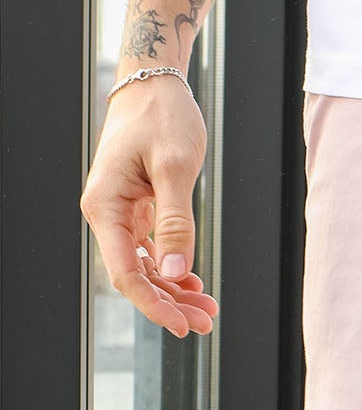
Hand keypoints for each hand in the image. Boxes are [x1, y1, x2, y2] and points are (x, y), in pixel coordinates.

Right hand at [80, 76, 217, 339]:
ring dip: (174, 291)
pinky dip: (173, 270)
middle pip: (136, 277)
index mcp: (105, 206)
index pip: (126, 273)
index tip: (184, 325)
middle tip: (208, 323)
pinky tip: (195, 284)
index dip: (154, 305)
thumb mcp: (174, 167)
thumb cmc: (163, 117)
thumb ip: (175, 222)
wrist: (154, 84)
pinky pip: (152, 251)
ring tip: (208, 308)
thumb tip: (175, 273)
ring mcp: (121, 214)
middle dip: (170, 304)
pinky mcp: (137, 210)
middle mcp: (107, 214)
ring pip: (146, 268)